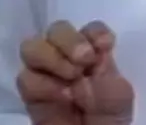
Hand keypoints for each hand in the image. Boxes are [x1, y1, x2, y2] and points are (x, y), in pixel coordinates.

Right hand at [17, 20, 133, 124]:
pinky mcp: (31, 94)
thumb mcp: (119, 97)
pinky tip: (61, 97)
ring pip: (32, 47)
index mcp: (94, 54)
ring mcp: (47, 74)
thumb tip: (87, 67)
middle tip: (84, 60)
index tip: (105, 45)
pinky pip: (26, 78)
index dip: (95, 32)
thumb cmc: (108, 120)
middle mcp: (67, 59)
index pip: (90, 29)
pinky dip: (43, 84)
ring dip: (52, 56)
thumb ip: (108, 78)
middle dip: (70, 40)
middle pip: (57, 29)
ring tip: (71, 76)